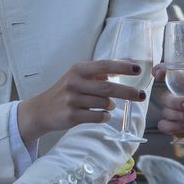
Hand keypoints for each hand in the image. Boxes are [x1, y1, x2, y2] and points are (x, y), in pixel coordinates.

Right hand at [18, 60, 145, 142]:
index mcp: (79, 69)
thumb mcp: (78, 76)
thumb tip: (125, 67)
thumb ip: (98, 73)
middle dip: (128, 92)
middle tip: (142, 96)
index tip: (138, 69)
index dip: (123, 67)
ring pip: (104, 104)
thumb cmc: (66, 91)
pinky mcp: (71, 116)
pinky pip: (98, 117)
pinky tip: (103, 115)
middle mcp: (74, 82)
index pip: (105, 65)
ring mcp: (72, 100)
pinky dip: (105, 117)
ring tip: (109, 105)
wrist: (41, 110)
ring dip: (111, 106)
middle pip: (108, 88)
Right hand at [154, 65, 183, 154]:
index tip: (159, 73)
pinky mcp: (179, 128)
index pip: (170, 76)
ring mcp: (180, 114)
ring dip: (176, 116)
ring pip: (165, 113)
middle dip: (175, 102)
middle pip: (165, 97)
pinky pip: (165, 127)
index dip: (161, 72)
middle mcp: (182, 99)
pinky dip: (173, 128)